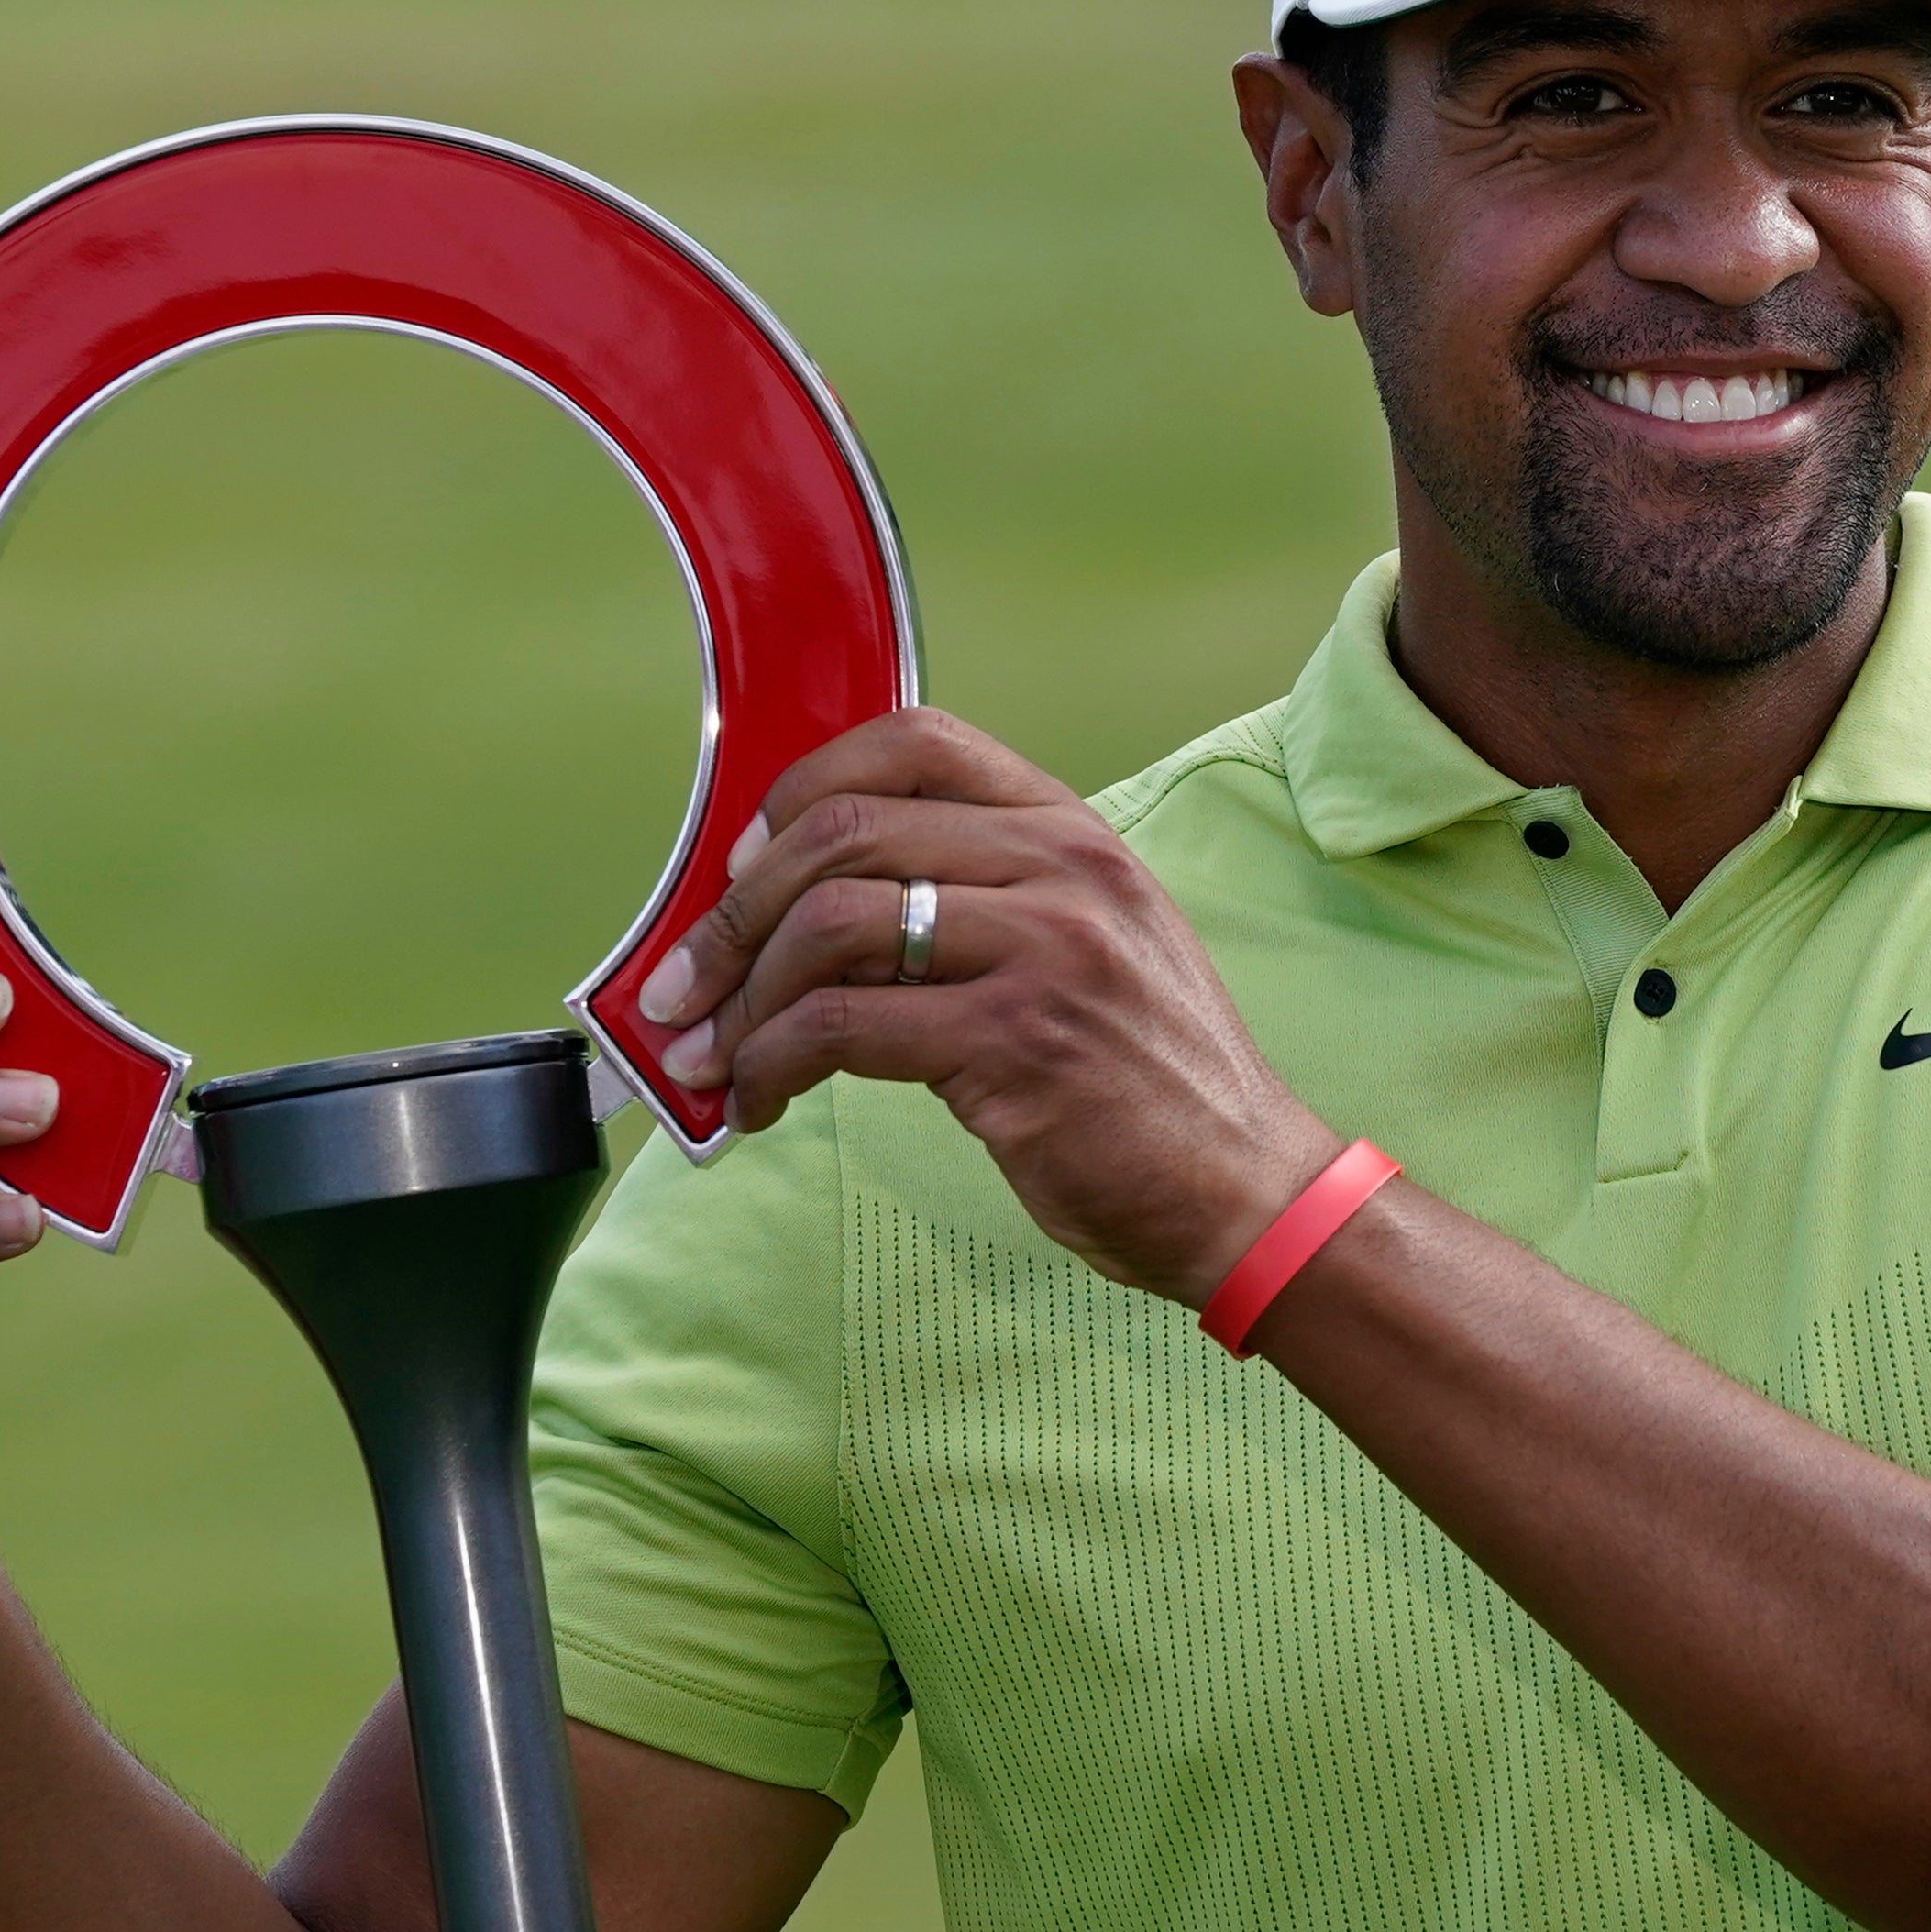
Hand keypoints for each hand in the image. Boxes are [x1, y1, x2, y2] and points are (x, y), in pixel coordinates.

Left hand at [631, 709, 1333, 1306]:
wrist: (1246, 1190)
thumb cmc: (1148, 1083)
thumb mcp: (1089, 948)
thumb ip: (983, 902)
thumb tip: (810, 912)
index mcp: (1072, 831)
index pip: (912, 742)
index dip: (800, 790)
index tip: (745, 865)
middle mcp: (1062, 869)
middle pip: (841, 833)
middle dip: (732, 915)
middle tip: (684, 985)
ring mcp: (1044, 950)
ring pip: (828, 925)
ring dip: (740, 998)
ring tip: (711, 1059)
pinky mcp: (1016, 1042)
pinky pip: (841, 1026)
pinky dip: (772, 1064)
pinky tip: (760, 1101)